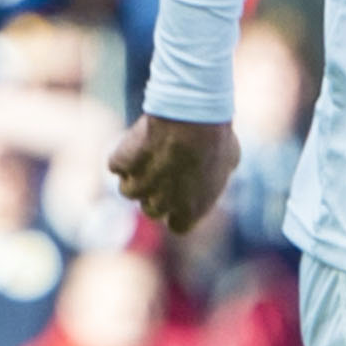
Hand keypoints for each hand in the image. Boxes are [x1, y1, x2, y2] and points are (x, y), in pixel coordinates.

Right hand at [112, 115, 239, 234]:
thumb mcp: (229, 159)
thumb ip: (216, 174)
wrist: (191, 121)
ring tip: (147, 154)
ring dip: (135, 175)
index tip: (178, 194)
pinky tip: (136, 142)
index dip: (177, 210)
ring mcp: (138, 187)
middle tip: (162, 169)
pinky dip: (123, 155)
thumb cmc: (215, 138)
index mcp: (191, 210)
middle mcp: (162, 205)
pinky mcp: (121, 165)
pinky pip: (116, 165)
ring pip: (127, 190)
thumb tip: (215, 170)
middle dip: (155, 192)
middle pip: (150, 209)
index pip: (178, 225)